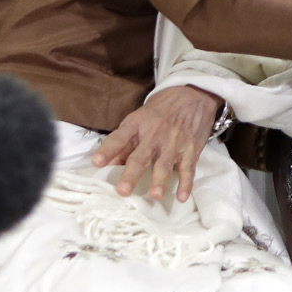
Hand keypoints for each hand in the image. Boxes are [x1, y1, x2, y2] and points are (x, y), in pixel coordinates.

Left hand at [92, 84, 222, 201]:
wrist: (194, 94)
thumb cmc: (161, 109)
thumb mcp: (139, 118)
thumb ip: (124, 141)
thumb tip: (108, 163)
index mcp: (138, 124)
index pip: (120, 137)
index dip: (109, 149)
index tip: (97, 162)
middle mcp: (155, 134)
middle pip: (141, 156)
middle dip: (132, 174)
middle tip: (123, 191)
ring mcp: (175, 142)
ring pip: (165, 164)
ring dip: (160, 180)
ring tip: (155, 195)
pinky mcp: (191, 149)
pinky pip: (188, 168)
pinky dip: (186, 183)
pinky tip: (182, 197)